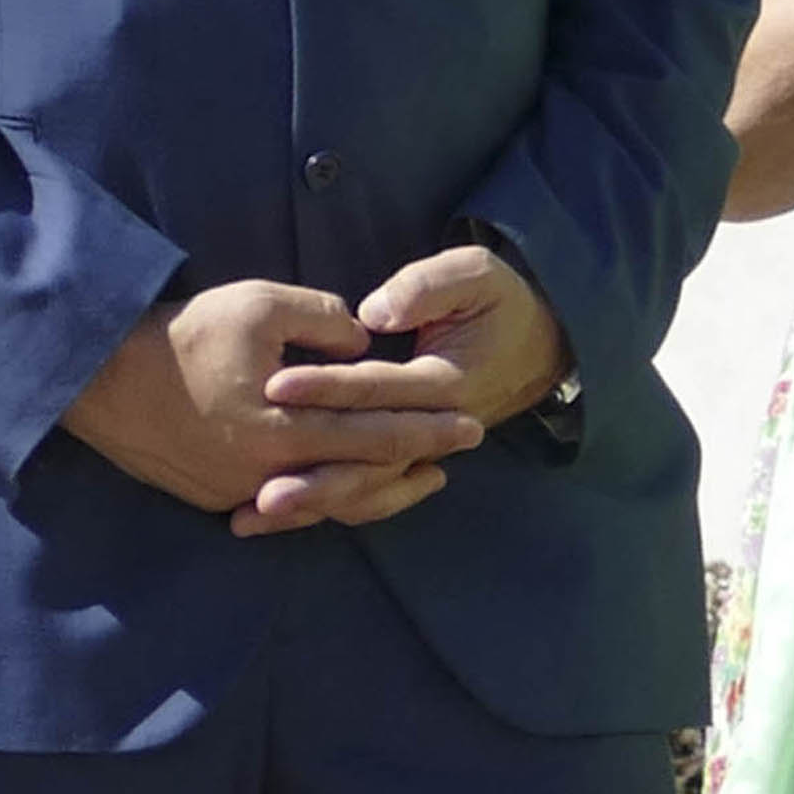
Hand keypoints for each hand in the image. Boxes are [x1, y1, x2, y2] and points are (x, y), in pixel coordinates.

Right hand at [60, 278, 481, 527]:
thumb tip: (366, 343)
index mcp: (288, 426)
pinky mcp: (217, 495)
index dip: (430, 426)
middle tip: (469, 444)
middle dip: (421, 456)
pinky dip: (328, 496)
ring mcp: (242, 490)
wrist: (96, 377)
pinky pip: (289, 504)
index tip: (472, 419)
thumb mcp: (262, 305)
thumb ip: (327, 321)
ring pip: (330, 498)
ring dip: (381, 486)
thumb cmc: (183, 333)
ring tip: (425, 476)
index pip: (379, 431)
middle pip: (364, 471)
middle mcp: (271, 470)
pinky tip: (350, 487)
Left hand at [252, 246, 567, 531]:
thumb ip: (428, 288)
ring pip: (366, 489)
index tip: (276, 384)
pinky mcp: (406, 460)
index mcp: (448, 381)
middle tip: (260, 489)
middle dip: (313, 475)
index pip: (380, 387)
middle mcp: (435, 428)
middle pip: (370, 459)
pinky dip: (320, 509)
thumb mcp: (477, 275)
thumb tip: (376, 315)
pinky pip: (364, 494)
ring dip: (312, 503)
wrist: (538, 345)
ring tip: (255, 513)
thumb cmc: (498, 303)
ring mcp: (422, 450)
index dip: (328, 386)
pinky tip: (266, 517)